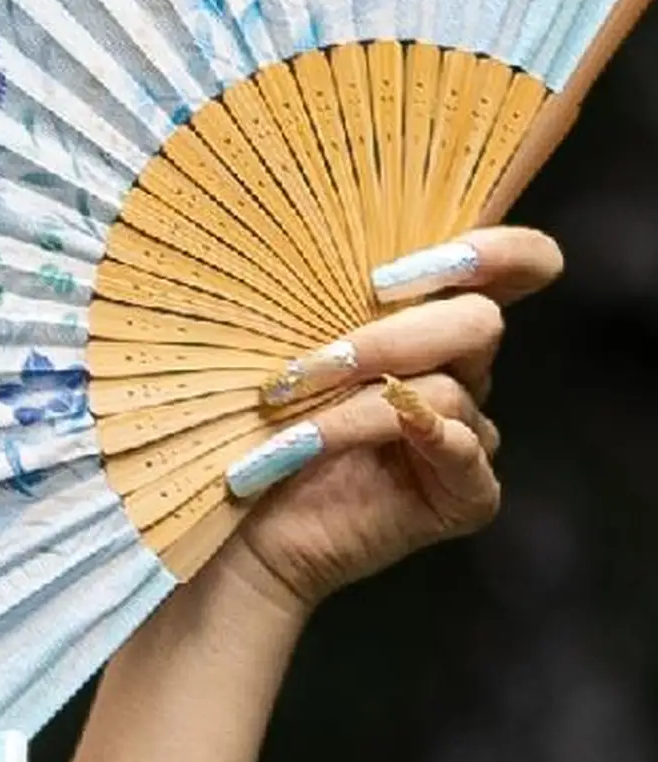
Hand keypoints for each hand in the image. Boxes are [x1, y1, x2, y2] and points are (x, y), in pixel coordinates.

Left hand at [220, 225, 562, 613]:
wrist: (245, 525)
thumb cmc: (261, 425)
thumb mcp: (294, 346)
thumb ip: (335, 299)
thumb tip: (331, 237)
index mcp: (432, 321)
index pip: (515, 265)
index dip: (490, 251)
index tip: (392, 276)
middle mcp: (460, 372)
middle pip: (478, 322)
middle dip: (388, 339)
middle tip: (307, 367)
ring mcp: (467, 434)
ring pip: (449, 390)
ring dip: (357, 405)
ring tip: (285, 419)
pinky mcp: (465, 493)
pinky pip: (468, 454)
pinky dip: (430, 439)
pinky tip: (384, 433)